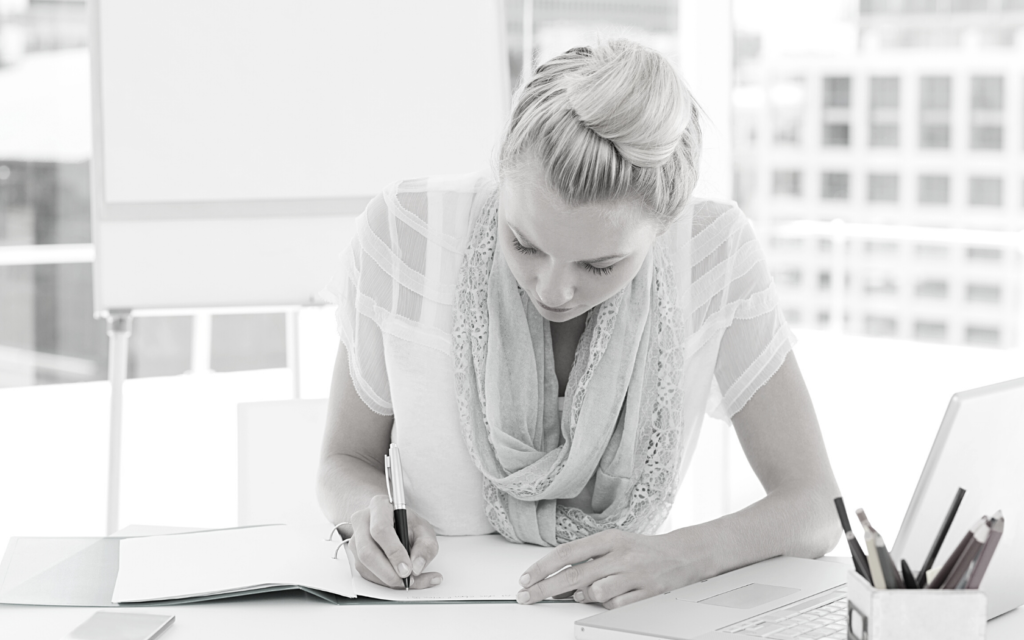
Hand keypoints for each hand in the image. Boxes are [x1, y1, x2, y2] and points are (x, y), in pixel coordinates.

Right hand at [349, 494, 441, 588]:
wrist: (395, 524)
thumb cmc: (409, 524)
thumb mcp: (424, 530)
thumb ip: (425, 547)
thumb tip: (416, 567)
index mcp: (379, 507)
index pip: (380, 529)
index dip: (393, 551)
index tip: (407, 569)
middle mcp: (362, 522)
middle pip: (367, 551)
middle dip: (388, 572)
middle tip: (407, 580)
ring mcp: (356, 540)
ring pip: (365, 566)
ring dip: (388, 580)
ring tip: (411, 581)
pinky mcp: (356, 557)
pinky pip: (367, 575)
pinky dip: (386, 583)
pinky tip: (402, 581)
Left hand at [515, 529, 696, 608]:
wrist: (681, 554)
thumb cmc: (641, 550)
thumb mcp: (612, 544)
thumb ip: (588, 559)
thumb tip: (560, 579)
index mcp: (609, 539)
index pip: (567, 553)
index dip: (543, 568)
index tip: (526, 579)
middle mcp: (620, 555)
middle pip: (573, 576)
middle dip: (545, 588)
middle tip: (527, 597)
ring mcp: (634, 574)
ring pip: (595, 593)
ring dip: (587, 596)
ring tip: (594, 590)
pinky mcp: (646, 593)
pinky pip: (615, 606)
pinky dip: (609, 605)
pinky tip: (614, 595)